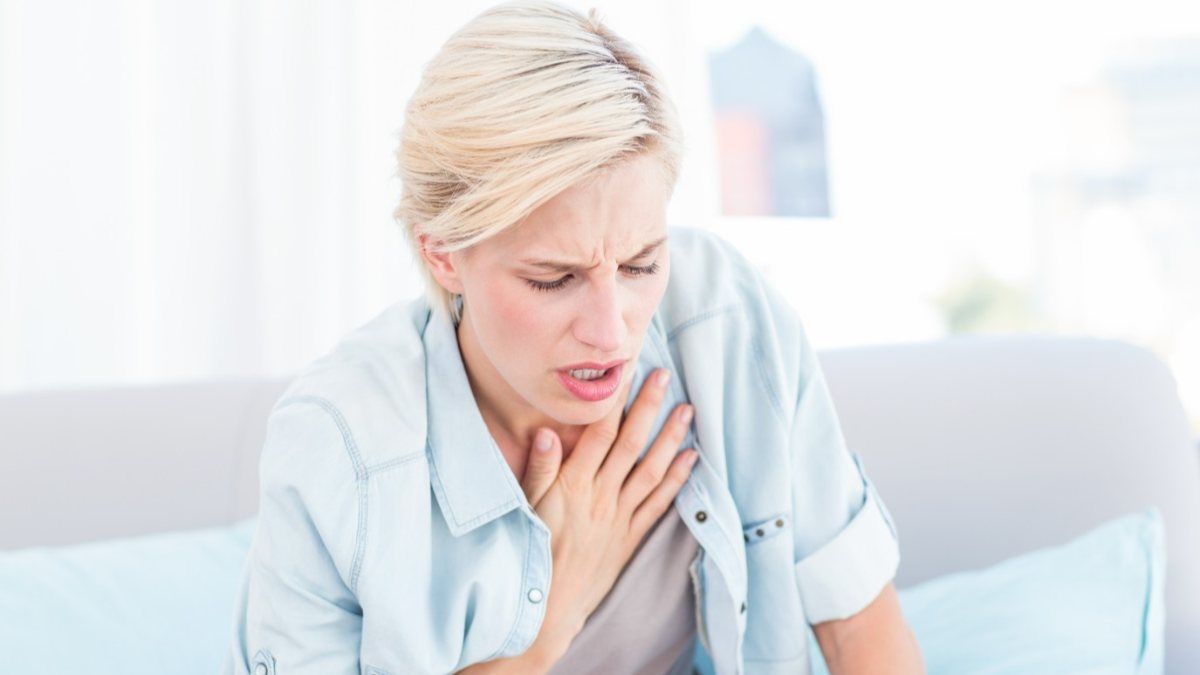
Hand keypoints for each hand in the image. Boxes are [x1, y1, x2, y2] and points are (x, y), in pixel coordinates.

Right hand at [518, 367, 697, 660]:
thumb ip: (538, 470)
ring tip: (688, 411)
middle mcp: (600, 497)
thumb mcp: (525, 509)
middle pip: (630, 445)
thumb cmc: (530, 553)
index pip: (599, 435)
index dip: (614, 403)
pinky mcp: (629, 537)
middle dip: (649, 408)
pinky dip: (676, 480)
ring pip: (650, 470)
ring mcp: (618, 517)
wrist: (548, 607)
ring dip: (670, 439)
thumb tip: (547, 432)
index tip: (625, 374)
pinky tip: (691, 459)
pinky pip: (658, 504)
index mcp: (572, 485)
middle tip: (665, 377)